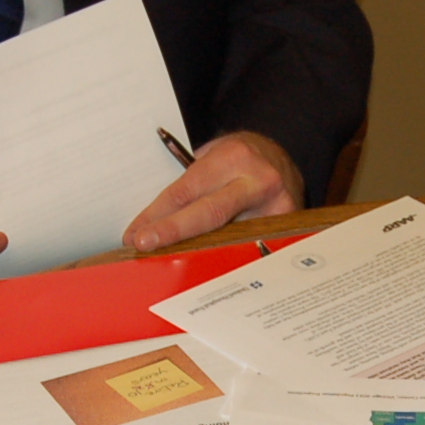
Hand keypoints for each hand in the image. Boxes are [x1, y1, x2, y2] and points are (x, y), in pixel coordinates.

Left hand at [123, 130, 303, 251]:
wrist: (280, 157)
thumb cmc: (238, 159)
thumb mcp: (213, 159)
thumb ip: (191, 186)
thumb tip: (154, 223)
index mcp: (233, 157)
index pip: (187, 191)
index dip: (158, 216)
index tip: (136, 235)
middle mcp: (257, 179)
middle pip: (209, 214)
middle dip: (173, 232)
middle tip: (144, 246)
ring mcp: (277, 204)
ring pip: (232, 237)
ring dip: (198, 252)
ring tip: (171, 264)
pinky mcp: (288, 225)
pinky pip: (251, 247)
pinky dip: (227, 258)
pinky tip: (207, 268)